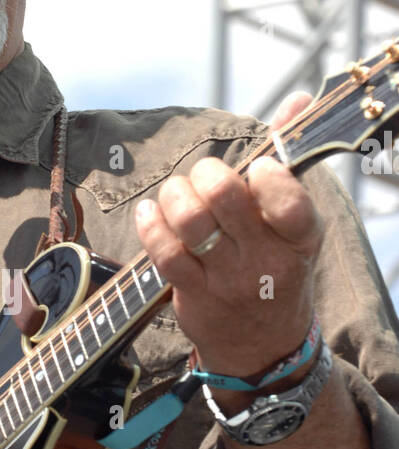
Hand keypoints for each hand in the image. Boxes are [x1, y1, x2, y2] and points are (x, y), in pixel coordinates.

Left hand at [134, 92, 322, 377]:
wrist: (261, 347)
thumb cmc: (274, 268)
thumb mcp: (293, 225)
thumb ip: (290, 162)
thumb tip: (300, 101)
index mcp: (299, 239)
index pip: (289, 200)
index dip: (266, 175)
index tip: (256, 169)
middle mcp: (265, 260)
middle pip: (225, 196)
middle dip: (207, 173)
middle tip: (206, 178)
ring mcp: (227, 280)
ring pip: (189, 219)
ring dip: (175, 194)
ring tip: (178, 196)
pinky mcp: (193, 294)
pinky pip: (163, 250)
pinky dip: (150, 222)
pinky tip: (151, 212)